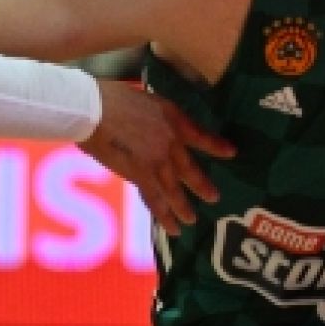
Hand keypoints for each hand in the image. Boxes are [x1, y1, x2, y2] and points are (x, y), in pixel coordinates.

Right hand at [78, 80, 234, 236]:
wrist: (94, 110)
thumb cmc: (113, 98)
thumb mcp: (148, 99)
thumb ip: (160, 115)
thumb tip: (163, 126)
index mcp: (173, 120)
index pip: (200, 135)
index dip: (216, 145)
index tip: (231, 153)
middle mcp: (170, 143)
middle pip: (190, 170)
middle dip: (203, 186)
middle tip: (214, 198)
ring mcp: (157, 161)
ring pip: (174, 190)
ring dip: (183, 207)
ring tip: (191, 220)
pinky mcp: (140, 175)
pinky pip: (155, 199)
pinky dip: (163, 214)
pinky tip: (171, 227)